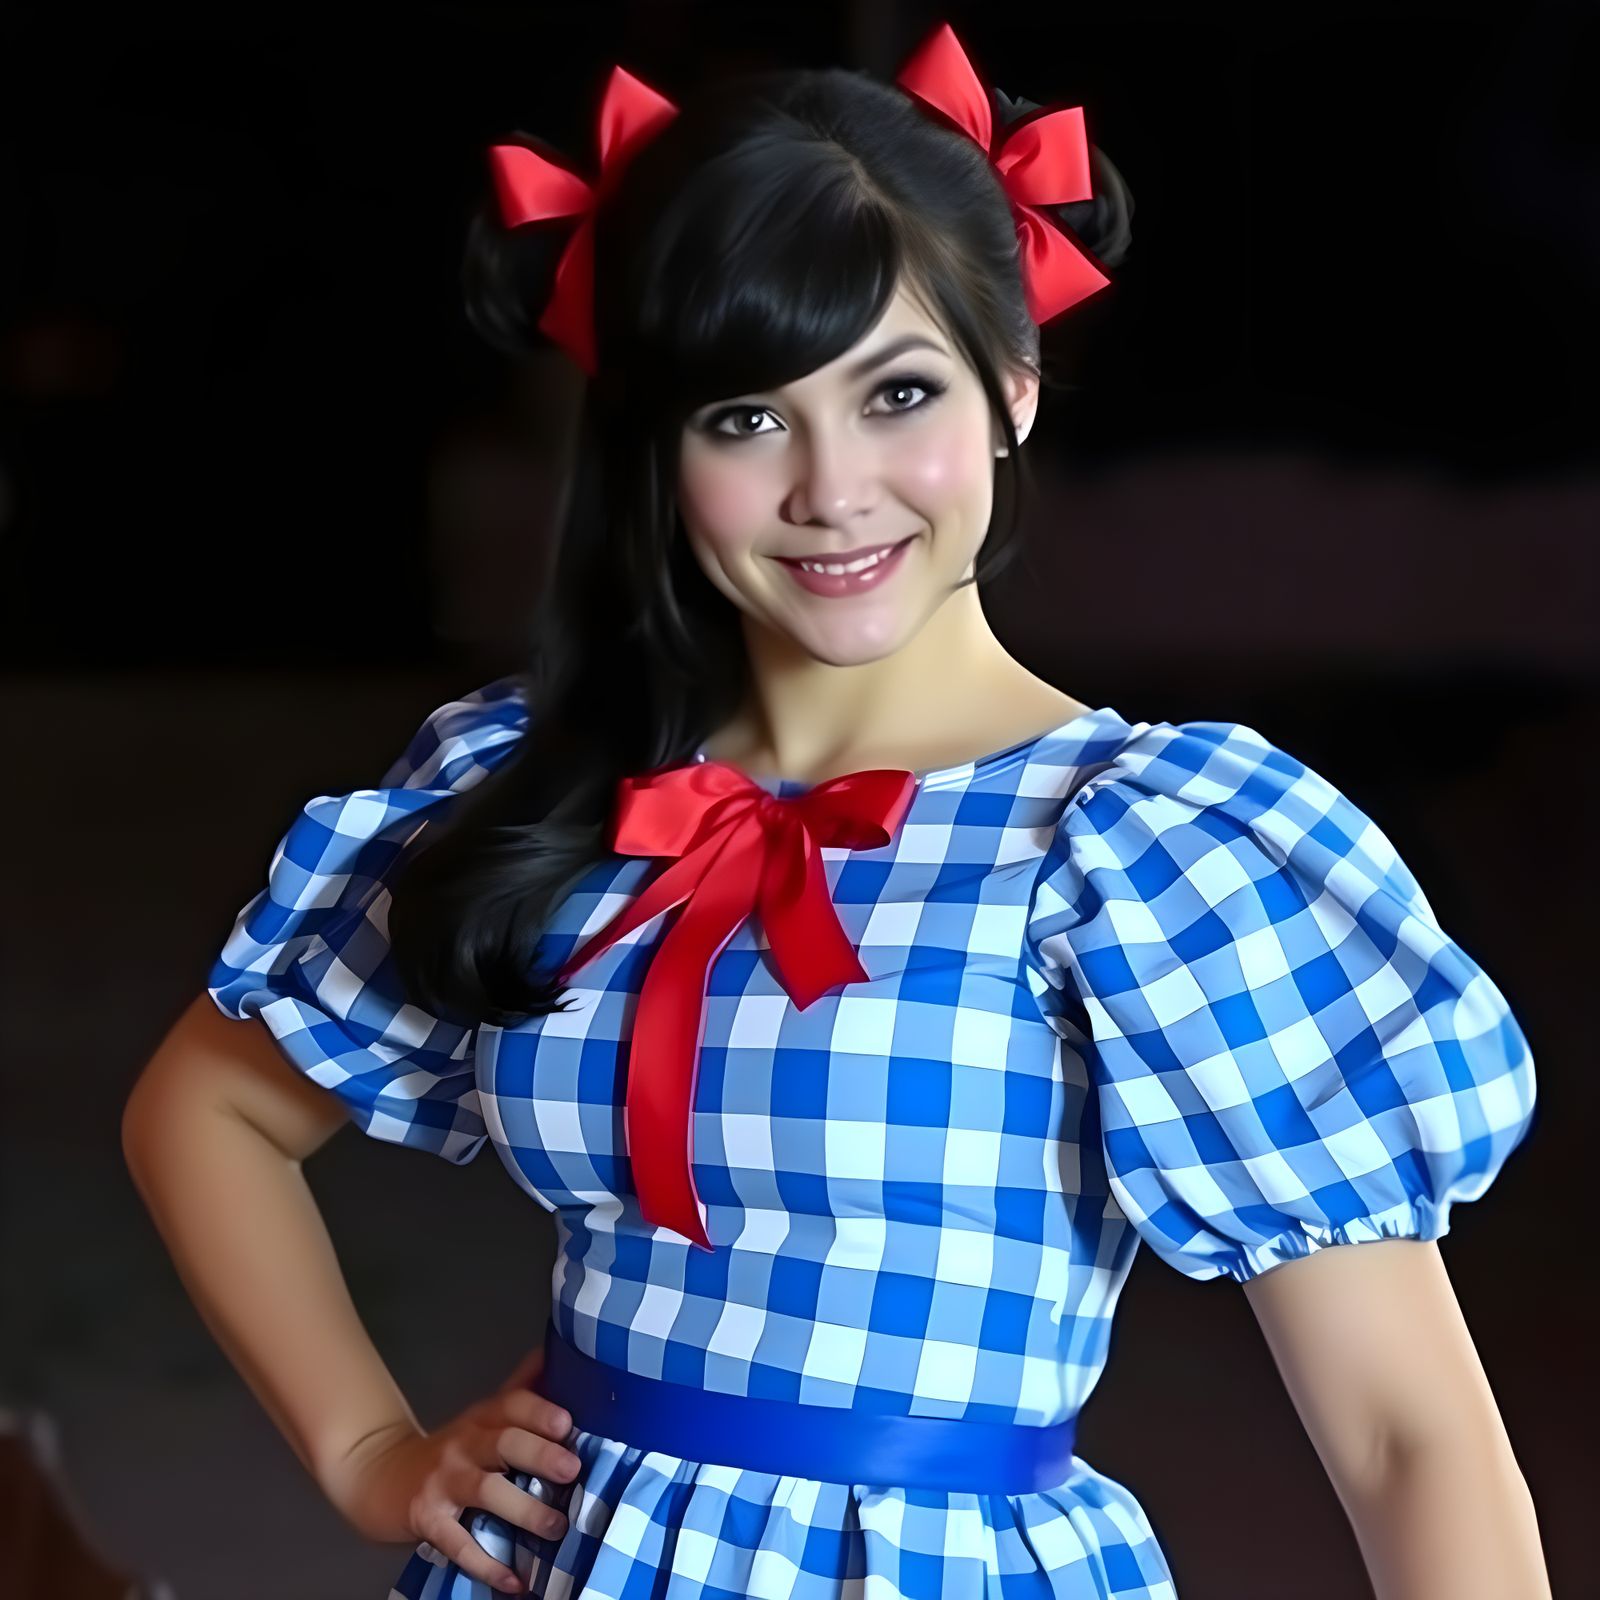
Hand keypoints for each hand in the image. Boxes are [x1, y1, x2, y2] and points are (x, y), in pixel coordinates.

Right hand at [330, 1344, 581, 1594]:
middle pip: (504, 1442)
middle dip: (539, 1453)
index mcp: (484, 1417)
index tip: (569, 1423)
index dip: (540, 1411)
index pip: (513, 1405)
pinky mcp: (428, 1518)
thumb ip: (520, 1390)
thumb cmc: (451, 1448)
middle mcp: (466, 1444)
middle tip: (573, 1469)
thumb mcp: (483, 1416)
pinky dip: (488, 1564)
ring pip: (487, 1492)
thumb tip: (553, 1353)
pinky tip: (516, 1581)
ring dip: (524, 1511)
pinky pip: (459, 1544)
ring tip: (557, 1528)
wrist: (381, 1475)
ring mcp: (445, 1481)